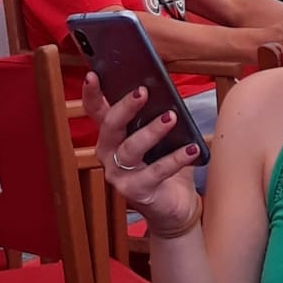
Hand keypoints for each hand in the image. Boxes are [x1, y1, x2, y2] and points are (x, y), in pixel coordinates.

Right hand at [83, 72, 202, 231]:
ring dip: (152, 131)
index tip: (93, 75)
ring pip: (130, 148)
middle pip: (110, 126)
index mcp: (110, 135)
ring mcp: (118, 174)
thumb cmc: (163, 165)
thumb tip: (166, 94)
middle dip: (125, 107)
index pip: (95, 110)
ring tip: (171, 117)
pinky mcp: (135, 191)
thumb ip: (155, 117)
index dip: (91, 93)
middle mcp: (107, 153)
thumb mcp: (158, 138)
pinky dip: (175, 159)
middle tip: (142, 92)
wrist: (173, 207)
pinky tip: (192, 149)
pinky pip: (156, 172)